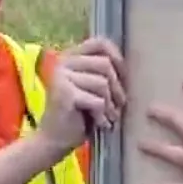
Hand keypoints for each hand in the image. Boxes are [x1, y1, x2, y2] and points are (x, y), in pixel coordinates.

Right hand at [34, 38, 126, 158]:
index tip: (123, 76)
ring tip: (109, 117)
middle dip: (117, 88)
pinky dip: (103, 116)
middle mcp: (63, 63)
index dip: (117, 57)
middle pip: (105, 64)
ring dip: (111, 105)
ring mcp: (61, 77)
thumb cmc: (78, 115)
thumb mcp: (92, 89)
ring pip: (103, 83)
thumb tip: (128, 66)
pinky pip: (97, 101)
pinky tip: (100, 124)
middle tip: (119, 106)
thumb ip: (103, 73)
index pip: (99, 43)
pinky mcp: (64, 94)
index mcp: (70, 57)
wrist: (54, 140)